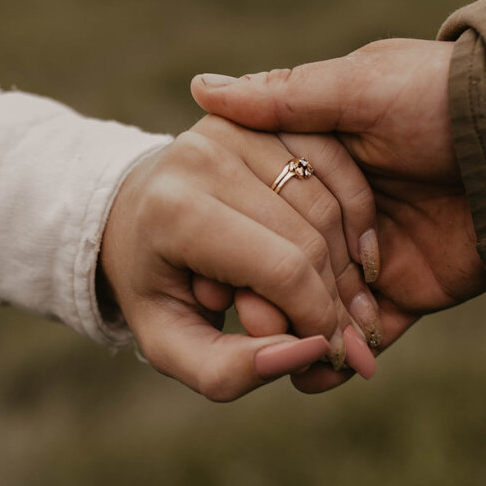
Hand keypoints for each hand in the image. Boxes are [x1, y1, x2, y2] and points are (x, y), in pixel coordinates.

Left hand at [100, 115, 379, 401]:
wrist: (130, 213)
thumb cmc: (154, 286)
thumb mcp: (172, 345)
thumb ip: (229, 370)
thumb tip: (308, 353)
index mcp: (176, 211)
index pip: (282, 269)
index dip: (319, 320)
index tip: (328, 353)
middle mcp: (206, 155)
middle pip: (311, 239)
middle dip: (336, 299)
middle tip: (339, 337)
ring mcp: (238, 127)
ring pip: (330, 206)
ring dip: (348, 263)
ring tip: (335, 301)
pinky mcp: (264, 116)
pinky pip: (337, 166)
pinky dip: (355, 214)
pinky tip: (349, 255)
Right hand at [191, 38, 485, 346]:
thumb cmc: (443, 99)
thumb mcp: (359, 87)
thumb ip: (285, 98)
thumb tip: (201, 87)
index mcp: (318, 154)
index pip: (257, 203)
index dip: (236, 237)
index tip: (208, 268)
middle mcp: (339, 207)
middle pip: (282, 263)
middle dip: (263, 299)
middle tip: (245, 321)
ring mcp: (373, 254)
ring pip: (318, 305)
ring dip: (296, 335)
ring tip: (270, 364)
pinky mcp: (408, 292)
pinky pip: (367, 334)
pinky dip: (341, 360)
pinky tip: (312, 378)